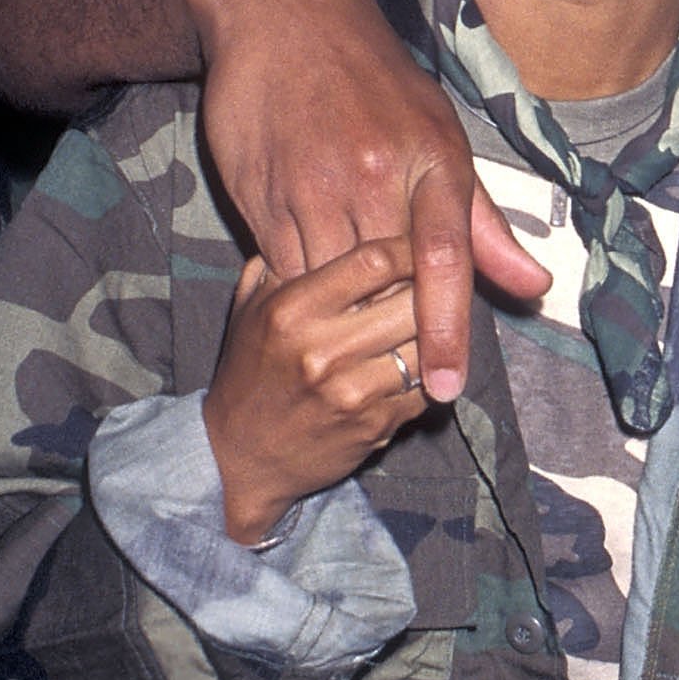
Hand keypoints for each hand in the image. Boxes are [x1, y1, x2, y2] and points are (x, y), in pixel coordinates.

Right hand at [185, 0, 545, 400]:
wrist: (282, 16)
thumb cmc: (374, 81)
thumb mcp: (439, 135)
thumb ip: (482, 222)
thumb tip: (535, 286)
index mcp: (431, 161)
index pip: (447, 260)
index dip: (451, 329)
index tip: (451, 387)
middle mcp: (375, 176)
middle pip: (387, 285)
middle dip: (393, 329)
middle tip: (396, 356)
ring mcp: (314, 186)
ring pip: (332, 283)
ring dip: (343, 316)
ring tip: (349, 330)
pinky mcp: (263, 194)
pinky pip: (286, 266)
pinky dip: (301, 287)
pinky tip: (309, 291)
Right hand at [202, 240, 430, 543]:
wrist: (238, 458)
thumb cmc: (249, 374)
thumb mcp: (250, 311)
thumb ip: (282, 262)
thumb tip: (329, 221)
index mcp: (292, 310)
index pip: (374, 260)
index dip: (410, 247)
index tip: (422, 244)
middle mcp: (323, 350)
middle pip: (413, 299)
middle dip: (432, 289)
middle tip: (440, 282)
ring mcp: (352, 391)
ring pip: (428, 345)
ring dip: (440, 333)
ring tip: (439, 321)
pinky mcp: (375, 425)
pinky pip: (426, 388)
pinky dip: (432, 374)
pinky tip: (423, 364)